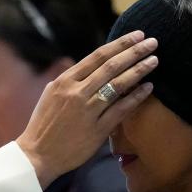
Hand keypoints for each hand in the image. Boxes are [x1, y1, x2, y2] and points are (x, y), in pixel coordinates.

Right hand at [16, 32, 158, 187]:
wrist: (37, 155)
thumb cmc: (44, 125)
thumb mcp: (50, 95)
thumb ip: (69, 80)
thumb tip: (88, 66)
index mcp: (64, 81)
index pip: (97, 56)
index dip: (120, 44)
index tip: (137, 36)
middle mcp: (76, 92)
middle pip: (111, 66)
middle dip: (134, 52)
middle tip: (153, 42)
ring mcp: (87, 111)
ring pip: (118, 84)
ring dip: (139, 70)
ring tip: (154, 60)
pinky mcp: (97, 130)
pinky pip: (121, 109)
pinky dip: (136, 97)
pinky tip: (149, 87)